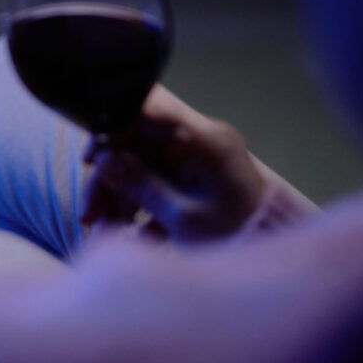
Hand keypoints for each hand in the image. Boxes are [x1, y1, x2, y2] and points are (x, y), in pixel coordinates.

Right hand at [80, 85, 266, 243]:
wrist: (275, 252)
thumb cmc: (237, 236)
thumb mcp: (183, 217)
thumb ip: (141, 185)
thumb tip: (103, 160)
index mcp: (200, 138)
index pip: (145, 109)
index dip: (110, 127)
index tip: (90, 158)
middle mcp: (198, 140)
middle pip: (135, 144)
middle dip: (108, 178)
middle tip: (88, 215)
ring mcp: (197, 159)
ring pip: (140, 165)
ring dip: (118, 196)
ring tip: (103, 232)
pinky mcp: (195, 178)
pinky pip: (156, 181)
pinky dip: (139, 205)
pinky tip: (127, 234)